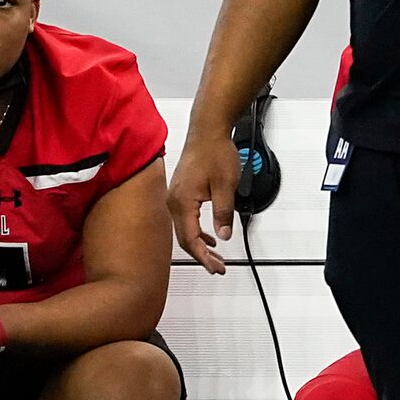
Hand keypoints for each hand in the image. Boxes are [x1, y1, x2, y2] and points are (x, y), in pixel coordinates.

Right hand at [168, 136, 239, 273]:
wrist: (207, 131)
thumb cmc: (214, 152)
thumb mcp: (226, 186)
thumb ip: (224, 213)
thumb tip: (223, 235)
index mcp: (182, 202)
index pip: (190, 240)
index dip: (203, 257)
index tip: (216, 268)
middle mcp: (173, 201)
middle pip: (184, 238)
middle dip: (201, 256)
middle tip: (217, 267)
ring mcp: (174, 197)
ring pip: (184, 230)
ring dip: (199, 244)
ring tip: (215, 256)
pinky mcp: (179, 192)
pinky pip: (185, 219)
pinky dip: (197, 231)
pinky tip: (208, 236)